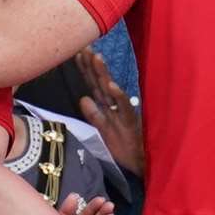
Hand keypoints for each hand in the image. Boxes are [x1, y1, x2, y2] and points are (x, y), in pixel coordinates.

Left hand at [75, 49, 144, 176]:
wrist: (137, 168)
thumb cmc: (121, 149)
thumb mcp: (102, 131)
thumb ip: (94, 115)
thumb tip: (83, 98)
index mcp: (106, 107)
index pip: (92, 84)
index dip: (84, 69)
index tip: (76, 53)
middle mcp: (113, 106)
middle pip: (99, 82)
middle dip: (91, 65)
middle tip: (83, 46)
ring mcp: (122, 113)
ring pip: (111, 90)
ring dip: (104, 74)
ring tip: (96, 57)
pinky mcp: (130, 123)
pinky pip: (124, 108)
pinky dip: (118, 96)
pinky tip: (112, 85)